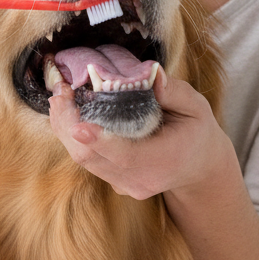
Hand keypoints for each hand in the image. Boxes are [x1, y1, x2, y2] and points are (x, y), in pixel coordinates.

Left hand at [48, 68, 237, 198]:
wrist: (198, 167)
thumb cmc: (195, 132)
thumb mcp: (196, 107)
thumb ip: (175, 92)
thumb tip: (152, 76)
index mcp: (162, 162)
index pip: (124, 155)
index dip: (99, 139)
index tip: (78, 124)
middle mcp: (139, 179)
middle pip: (91, 157)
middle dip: (68, 124)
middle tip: (60, 92)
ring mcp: (123, 183)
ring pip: (83, 158)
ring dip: (65, 127)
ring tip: (59, 96)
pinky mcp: (113, 180)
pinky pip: (87, 158)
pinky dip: (73, 135)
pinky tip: (68, 110)